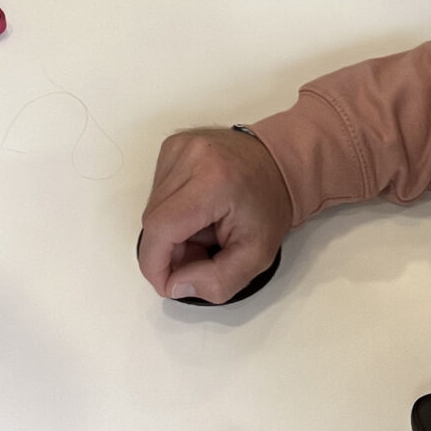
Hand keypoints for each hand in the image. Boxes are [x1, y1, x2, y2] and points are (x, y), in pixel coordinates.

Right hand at [138, 127, 290, 303]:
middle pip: (153, 220)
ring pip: (152, 208)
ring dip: (170, 231)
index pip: (161, 227)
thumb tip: (175, 285)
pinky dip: (171, 211)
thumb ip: (218, 282)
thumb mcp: (256, 256)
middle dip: (169, 250)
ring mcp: (179, 146)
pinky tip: (196, 211)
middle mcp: (190, 155)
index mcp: (213, 180)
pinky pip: (157, 192)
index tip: (169, 285)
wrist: (278, 162)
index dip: (156, 264)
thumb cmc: (270, 204)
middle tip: (200, 256)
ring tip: (204, 230)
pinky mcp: (172, 145)